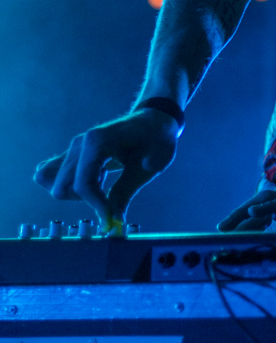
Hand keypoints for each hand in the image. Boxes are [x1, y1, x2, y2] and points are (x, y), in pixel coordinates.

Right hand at [34, 109, 180, 231]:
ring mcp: (74, 148)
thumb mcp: (149, 166)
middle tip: (110, 198)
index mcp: (97, 142)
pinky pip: (52, 173)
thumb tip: (113, 221)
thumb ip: (126, 192)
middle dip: (86, 201)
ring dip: (74, 194)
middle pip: (62, 186)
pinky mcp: (74, 154)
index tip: (114, 219)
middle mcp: (80, 143)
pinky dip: (69, 186)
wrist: (155, 120)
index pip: (83, 185)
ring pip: (51, 182)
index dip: (98, 207)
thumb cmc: (156, 139)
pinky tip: (95, 182)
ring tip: (102, 186)